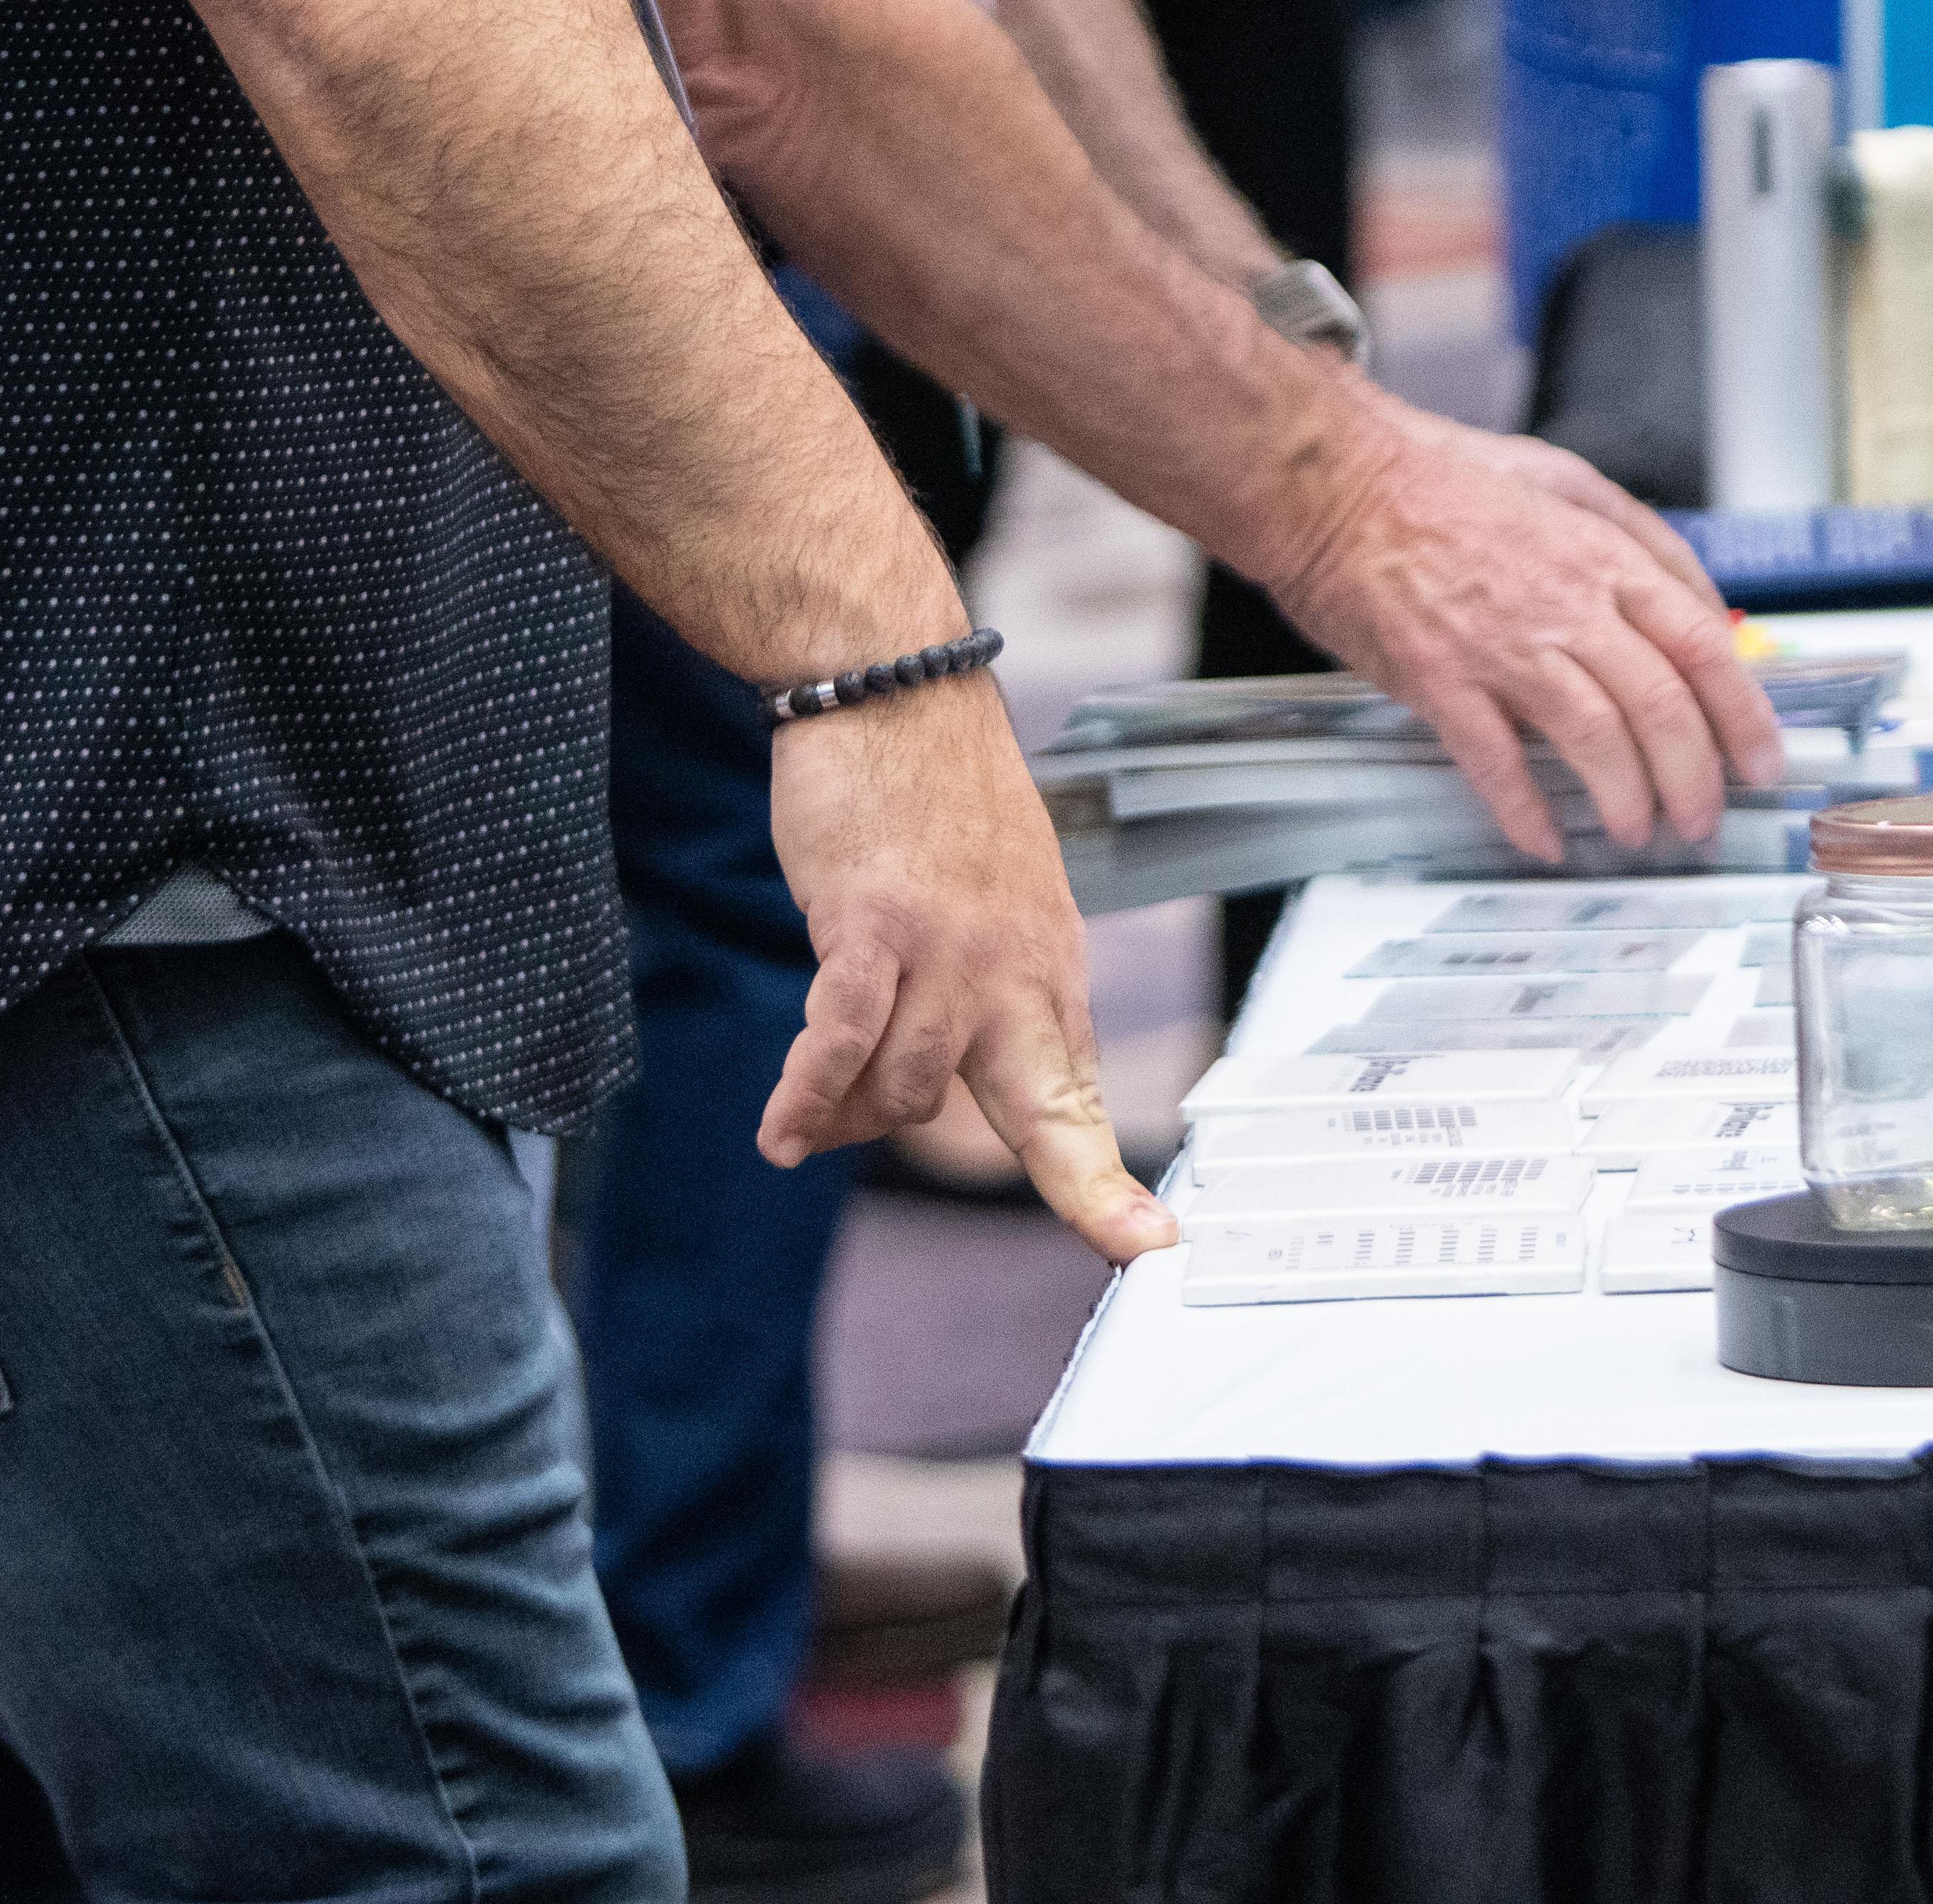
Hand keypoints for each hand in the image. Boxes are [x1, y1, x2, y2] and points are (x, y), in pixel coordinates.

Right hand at [754, 672, 1169, 1266]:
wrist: (893, 687)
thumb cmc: (932, 787)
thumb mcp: (997, 889)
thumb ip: (988, 979)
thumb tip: (947, 1065)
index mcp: (1047, 962)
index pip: (1079, 1090)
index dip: (1107, 1178)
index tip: (1154, 1243)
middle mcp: (1012, 967)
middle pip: (1044, 1111)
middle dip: (1084, 1188)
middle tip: (1126, 1245)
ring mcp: (947, 951)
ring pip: (907, 1092)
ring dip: (854, 1123)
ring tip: (811, 1124)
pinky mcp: (873, 928)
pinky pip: (838, 1042)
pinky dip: (805, 1098)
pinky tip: (779, 1134)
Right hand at [1257, 391, 1781, 864]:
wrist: (1332, 482)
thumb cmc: (1439, 477)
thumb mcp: (1563, 480)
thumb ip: (1638, 539)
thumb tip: (1702, 606)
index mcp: (1600, 555)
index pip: (1701, 644)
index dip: (1742, 713)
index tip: (1760, 758)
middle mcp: (1564, 603)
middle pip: (1661, 704)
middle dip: (1695, 776)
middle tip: (1703, 817)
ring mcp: (1501, 645)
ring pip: (1595, 738)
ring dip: (1626, 798)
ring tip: (1637, 831)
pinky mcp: (1439, 681)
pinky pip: (1495, 762)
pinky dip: (1525, 811)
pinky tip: (1544, 840)